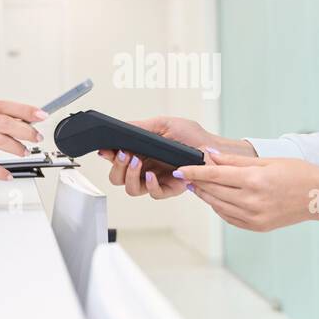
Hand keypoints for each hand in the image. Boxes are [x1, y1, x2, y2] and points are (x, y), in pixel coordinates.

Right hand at [97, 116, 247, 199]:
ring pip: (132, 189)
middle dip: (117, 167)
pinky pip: (154, 194)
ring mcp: (157, 180)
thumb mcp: (162, 124)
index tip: (106, 150)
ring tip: (136, 162)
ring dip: (130, 176)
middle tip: (124, 155)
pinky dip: (149, 185)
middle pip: (118, 178)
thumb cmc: (191, 135)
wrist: (212, 146)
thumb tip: (120, 127)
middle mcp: (145, 168)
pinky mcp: (170, 188)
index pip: (116, 159)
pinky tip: (150, 175)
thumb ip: (140, 127)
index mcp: (140, 153)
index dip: (108, 157)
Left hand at [176, 152, 318, 231]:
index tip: (180, 168)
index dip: (194, 172)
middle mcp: (252, 200)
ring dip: (206, 195)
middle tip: (186, 175)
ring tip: (199, 186)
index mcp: (254, 180)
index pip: (215, 175)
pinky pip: (229, 217)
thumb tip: (211, 155)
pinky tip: (216, 199)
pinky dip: (219, 207)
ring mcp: (254, 216)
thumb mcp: (267, 161)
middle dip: (197, 182)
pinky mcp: (256, 226)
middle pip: (213, 191)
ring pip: (218, 205)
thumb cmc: (297, 173)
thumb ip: (236, 160)